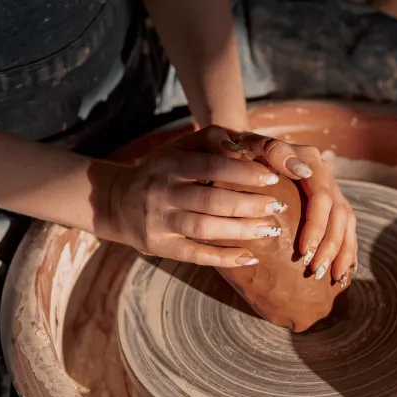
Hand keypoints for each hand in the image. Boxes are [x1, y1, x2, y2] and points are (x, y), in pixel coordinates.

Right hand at [96, 127, 287, 267]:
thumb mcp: (180, 147)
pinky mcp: (160, 247)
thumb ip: (212, 139)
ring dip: (241, 231)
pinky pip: (195, 255)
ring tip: (271, 230)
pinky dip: (224, 258)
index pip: (211, 167)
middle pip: (210, 201)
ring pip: (204, 229)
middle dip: (248, 205)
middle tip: (278, 207)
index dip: (244, 173)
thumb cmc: (164, 170)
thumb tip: (244, 147)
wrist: (119, 201)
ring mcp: (159, 222)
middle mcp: (161, 193)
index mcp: (169, 165)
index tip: (272, 179)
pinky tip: (251, 257)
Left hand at [201, 126, 358, 285]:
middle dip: (331, 245)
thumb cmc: (243, 152)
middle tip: (317, 271)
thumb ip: (273, 151)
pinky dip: (348, 248)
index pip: (322, 197)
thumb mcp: (252, 145)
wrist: (246, 149)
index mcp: (310, 161)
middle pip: (339, 213)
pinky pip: (347, 227)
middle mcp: (325, 174)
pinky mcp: (330, 202)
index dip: (316, 226)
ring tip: (333, 277)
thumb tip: (302, 172)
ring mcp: (330, 188)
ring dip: (342, 251)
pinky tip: (345, 270)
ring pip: (347, 222)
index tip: (304, 251)